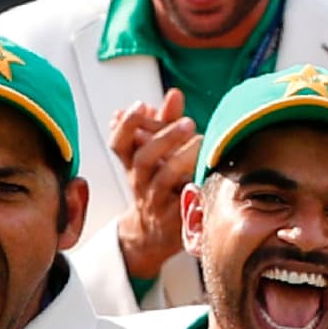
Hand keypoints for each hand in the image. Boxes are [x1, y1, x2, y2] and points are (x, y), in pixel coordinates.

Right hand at [111, 87, 199, 281]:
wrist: (154, 234)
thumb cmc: (159, 186)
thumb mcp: (158, 154)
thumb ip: (166, 124)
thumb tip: (173, 94)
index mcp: (134, 165)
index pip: (120, 143)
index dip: (126, 125)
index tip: (139, 105)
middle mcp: (142, 182)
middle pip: (143, 159)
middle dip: (163, 138)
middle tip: (187, 122)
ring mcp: (158, 201)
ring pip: (164, 180)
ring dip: (182, 159)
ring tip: (201, 142)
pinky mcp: (176, 218)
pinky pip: (186, 203)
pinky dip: (195, 189)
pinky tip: (207, 175)